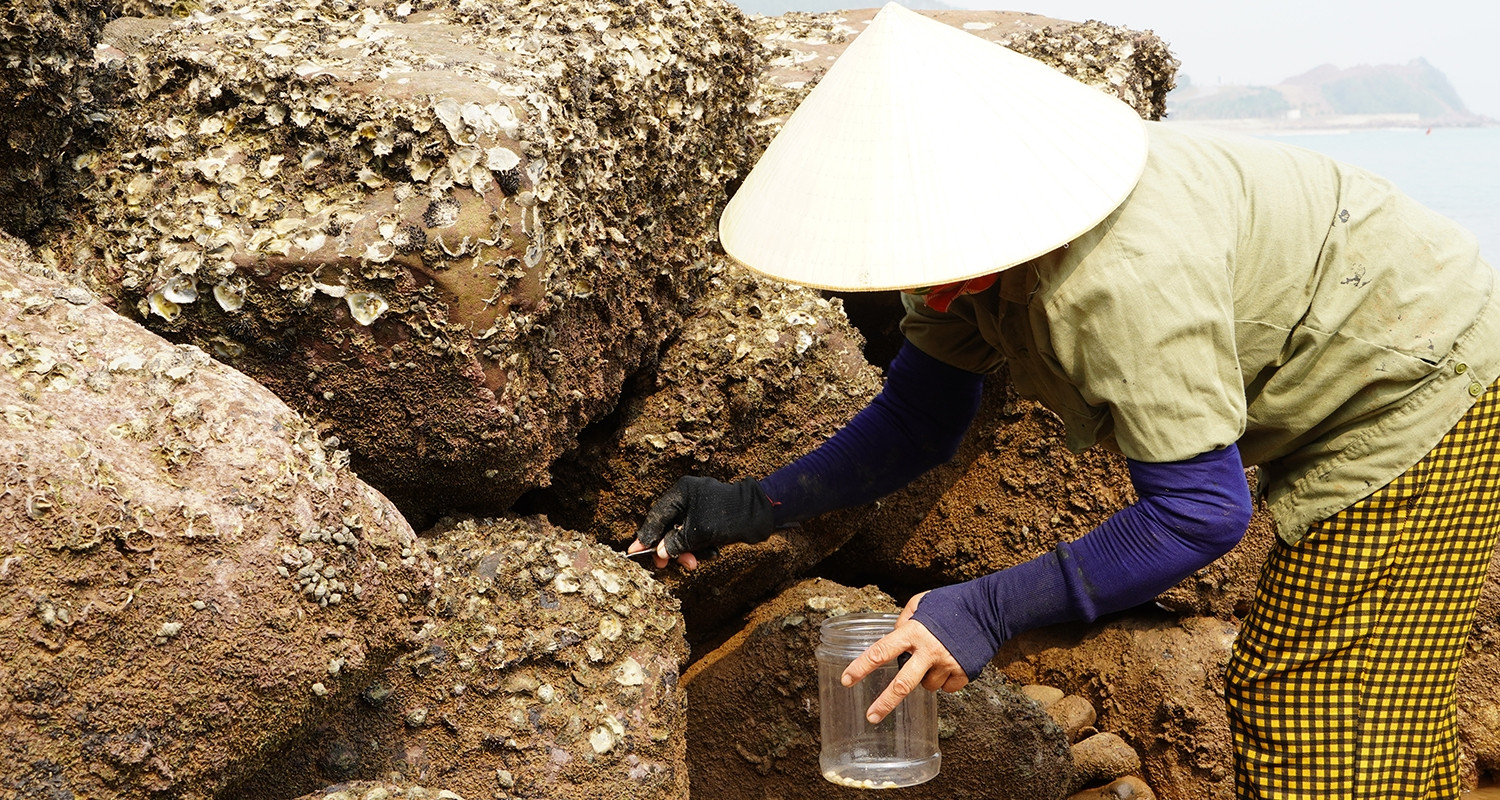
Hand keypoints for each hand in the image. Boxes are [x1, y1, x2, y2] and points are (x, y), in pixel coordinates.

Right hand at [631, 476, 773, 568]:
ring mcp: (700, 508)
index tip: (634, 551)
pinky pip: (697, 537)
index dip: (646, 535)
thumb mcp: (698, 532)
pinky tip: (712, 551)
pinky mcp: (710, 520)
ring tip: (696, 562)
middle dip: (670, 547)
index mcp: (682, 492)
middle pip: (668, 527)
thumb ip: (676, 542)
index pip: (657, 516)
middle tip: (666, 565)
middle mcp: (688, 497)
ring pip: (683, 535)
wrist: (761, 515)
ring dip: (688, 551)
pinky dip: (701, 547)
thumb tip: (659, 552)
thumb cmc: (729, 517)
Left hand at [840, 592, 968, 722]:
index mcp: (913, 632)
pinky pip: (946, 688)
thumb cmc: (951, 603)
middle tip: (872, 717)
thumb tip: (894, 637)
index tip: (846, 680)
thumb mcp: (921, 603)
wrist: (989, 609)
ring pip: (926, 686)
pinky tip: (952, 662)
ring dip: (926, 677)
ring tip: (937, 657)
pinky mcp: (963, 673)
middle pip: (902, 684)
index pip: (881, 651)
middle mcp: (928, 651)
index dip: (861, 667)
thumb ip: (904, 621)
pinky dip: (946, 680)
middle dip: (885, 703)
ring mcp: (947, 664)